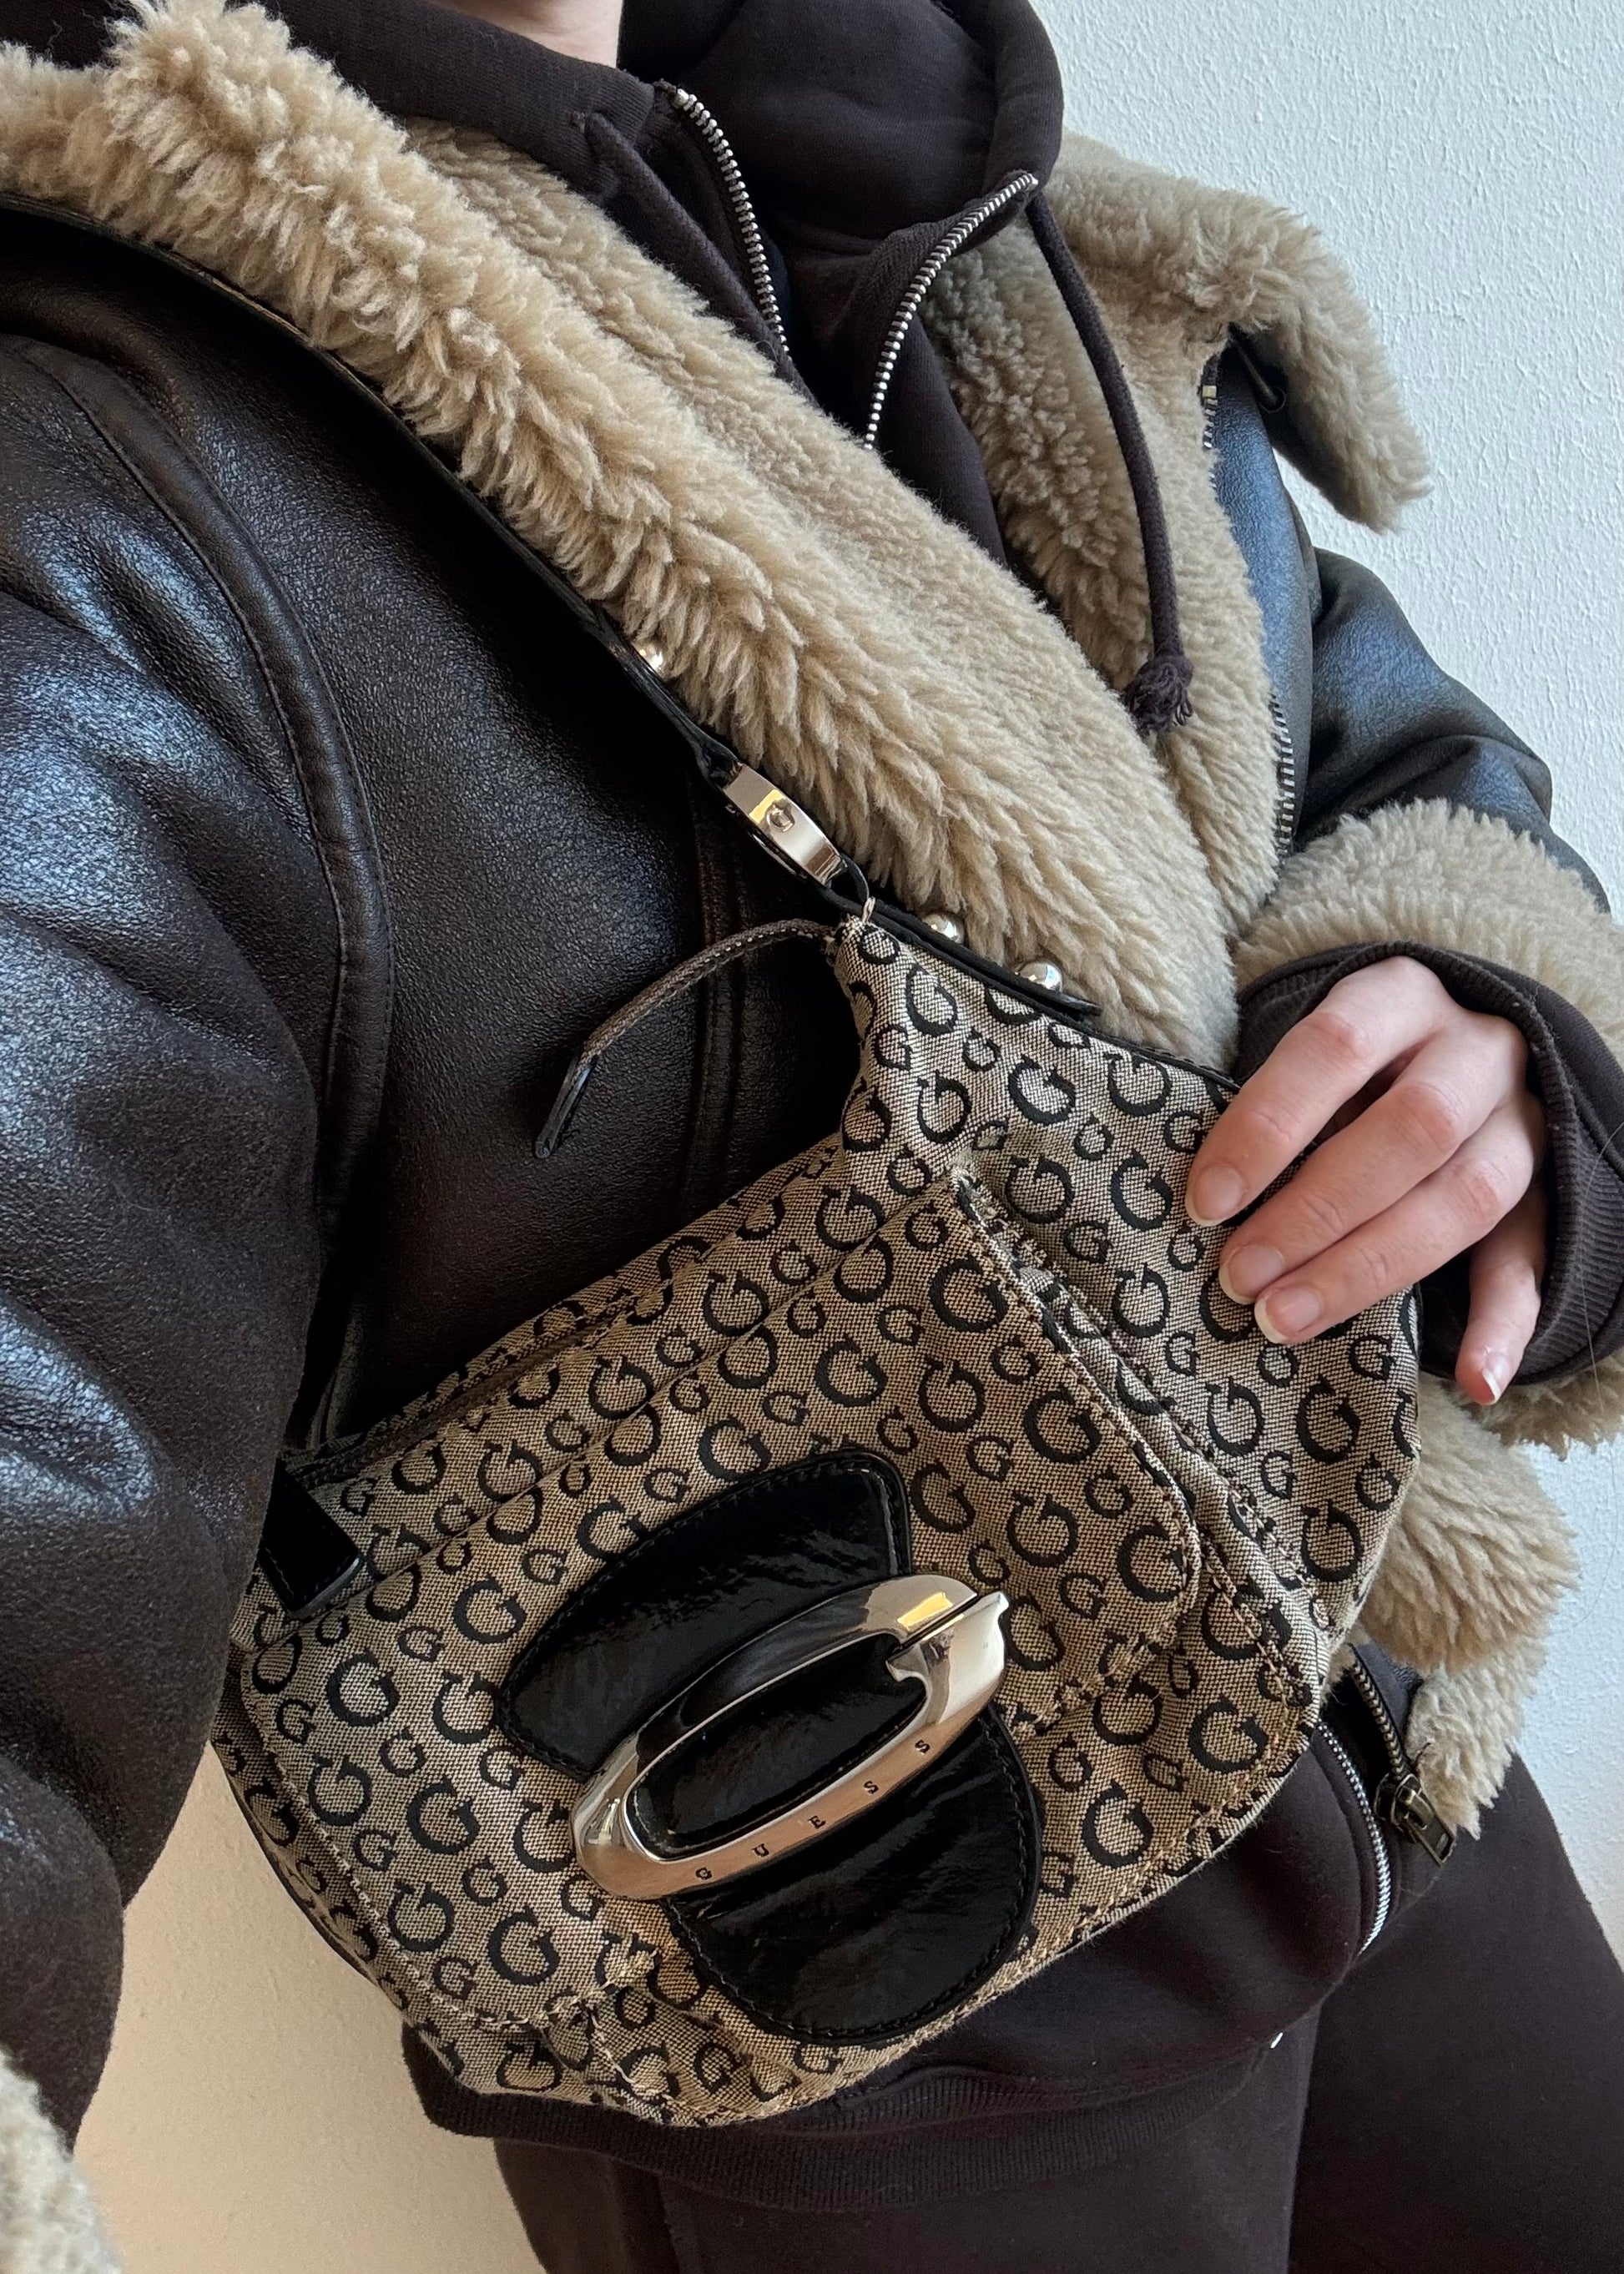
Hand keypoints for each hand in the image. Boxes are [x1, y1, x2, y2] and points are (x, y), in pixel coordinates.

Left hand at [1186, 958, 1545, 1403]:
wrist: (1452, 1050)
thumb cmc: (1343, 1065)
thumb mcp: (1307, 1053)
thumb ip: (1271, 1105)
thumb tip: (1202, 1197)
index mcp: (1400, 997)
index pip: (1335, 1046)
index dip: (1268, 1124)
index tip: (1208, 1199)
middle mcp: (1474, 1052)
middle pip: (1412, 1127)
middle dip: (1317, 1210)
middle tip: (1239, 1275)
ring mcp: (1520, 1122)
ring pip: (1469, 1196)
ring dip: (1372, 1266)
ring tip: (1287, 1319)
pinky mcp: (1545, 1193)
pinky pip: (1534, 1260)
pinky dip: (1506, 1326)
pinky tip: (1476, 1381)